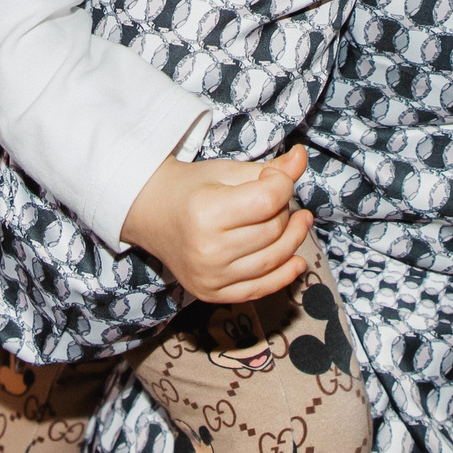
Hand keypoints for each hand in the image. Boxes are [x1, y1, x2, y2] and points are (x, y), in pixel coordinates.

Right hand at [120, 146, 311, 303]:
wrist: (150, 214)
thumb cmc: (190, 188)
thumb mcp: (227, 171)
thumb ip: (268, 169)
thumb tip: (302, 158)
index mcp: (207, 212)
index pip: (268, 200)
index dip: (283, 184)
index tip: (274, 177)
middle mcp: (208, 250)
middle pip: (273, 230)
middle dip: (285, 210)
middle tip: (278, 198)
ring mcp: (210, 277)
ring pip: (273, 260)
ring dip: (293, 239)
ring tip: (298, 222)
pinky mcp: (212, 293)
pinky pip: (259, 290)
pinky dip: (283, 276)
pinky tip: (296, 260)